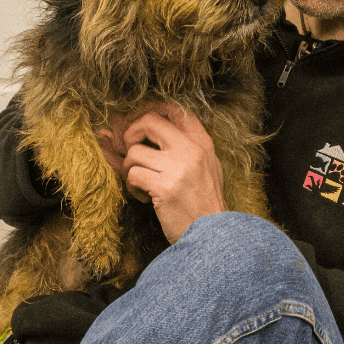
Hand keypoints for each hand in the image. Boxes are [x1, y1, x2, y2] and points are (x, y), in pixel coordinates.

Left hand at [120, 107, 227, 243]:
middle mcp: (191, 151)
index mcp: (203, 143)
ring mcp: (178, 168)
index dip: (151, 109)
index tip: (139, 120)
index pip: (175, 109)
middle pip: (150, 122)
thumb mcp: (205, 167)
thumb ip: (181, 148)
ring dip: (130, 168)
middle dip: (131, 132)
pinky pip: (133, 175)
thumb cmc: (204, 203)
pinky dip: (133, 187)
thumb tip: (142, 132)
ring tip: (141, 184)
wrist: (213, 235)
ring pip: (135, 152)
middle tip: (130, 148)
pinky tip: (144, 197)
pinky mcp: (165, 188)